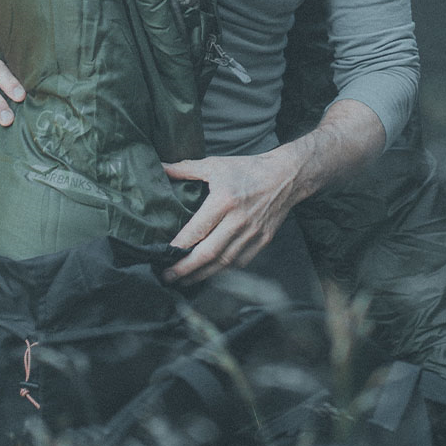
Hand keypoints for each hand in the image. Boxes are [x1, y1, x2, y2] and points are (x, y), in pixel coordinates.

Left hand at [161, 151, 299, 284]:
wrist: (285, 177)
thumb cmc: (247, 169)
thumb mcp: (215, 164)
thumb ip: (185, 169)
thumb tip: (160, 167)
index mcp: (224, 200)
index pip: (197, 230)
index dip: (178, 246)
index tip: (163, 255)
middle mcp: (238, 220)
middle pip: (208, 253)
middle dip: (185, 268)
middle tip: (167, 276)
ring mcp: (252, 233)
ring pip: (223, 262)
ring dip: (201, 274)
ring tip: (183, 281)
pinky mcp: (263, 240)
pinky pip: (240, 262)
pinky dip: (222, 271)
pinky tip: (209, 273)